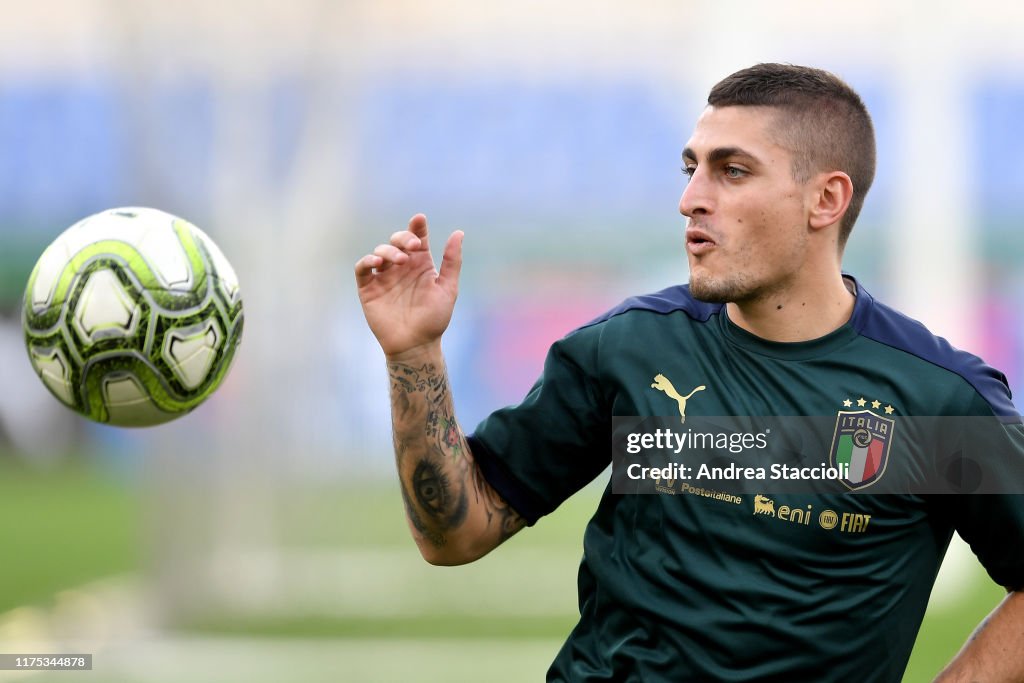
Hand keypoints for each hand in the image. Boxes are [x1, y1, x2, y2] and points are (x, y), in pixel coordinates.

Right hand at [355, 214, 463, 358]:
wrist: (416, 344)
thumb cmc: (434, 319)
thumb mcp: (448, 288)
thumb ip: (452, 261)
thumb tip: (458, 232)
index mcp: (421, 265)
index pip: (418, 238)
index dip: (417, 227)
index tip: (419, 219)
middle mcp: (402, 268)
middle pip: (397, 241)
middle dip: (403, 238)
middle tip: (413, 246)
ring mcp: (384, 277)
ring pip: (380, 251)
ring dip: (388, 251)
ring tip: (399, 261)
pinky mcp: (369, 289)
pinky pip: (362, 268)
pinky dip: (367, 261)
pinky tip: (377, 264)